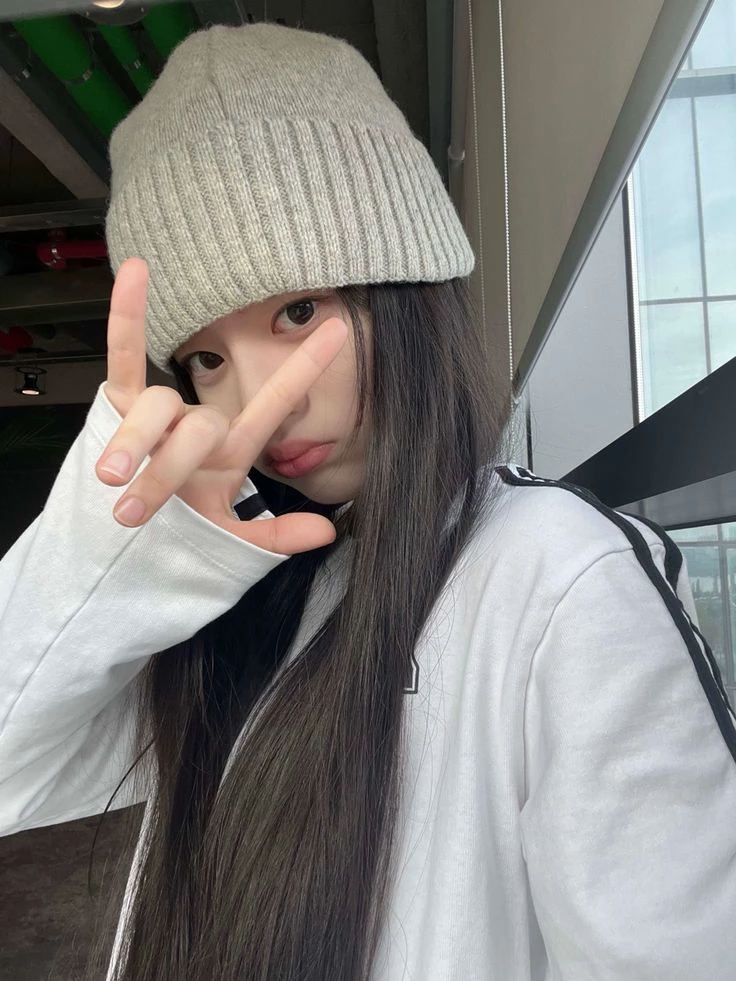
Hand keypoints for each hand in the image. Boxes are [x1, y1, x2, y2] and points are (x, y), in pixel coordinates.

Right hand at [95, 257, 347, 554]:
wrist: (119, 553)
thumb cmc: (176, 542)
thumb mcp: (228, 543)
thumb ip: (274, 537)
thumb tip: (325, 532)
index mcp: (232, 451)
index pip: (275, 403)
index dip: (305, 368)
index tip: (339, 329)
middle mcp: (199, 426)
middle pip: (198, 425)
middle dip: (168, 470)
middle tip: (136, 513)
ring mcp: (160, 413)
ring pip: (157, 405)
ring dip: (134, 441)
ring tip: (111, 479)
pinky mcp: (117, 404)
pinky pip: (124, 355)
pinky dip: (127, 316)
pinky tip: (136, 274)